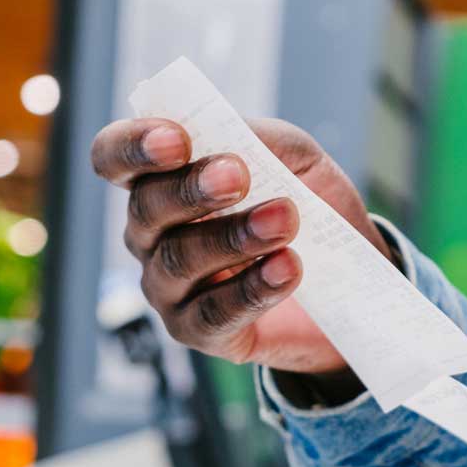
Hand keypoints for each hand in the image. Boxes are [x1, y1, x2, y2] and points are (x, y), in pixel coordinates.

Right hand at [91, 117, 391, 374]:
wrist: (351, 280)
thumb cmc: (308, 208)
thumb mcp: (294, 159)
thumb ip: (260, 139)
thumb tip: (229, 133)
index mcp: (160, 181)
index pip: (115, 158)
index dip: (133, 146)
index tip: (177, 139)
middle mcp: (151, 235)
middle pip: (146, 209)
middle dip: (191, 190)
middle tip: (238, 176)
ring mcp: (169, 289)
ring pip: (180, 261)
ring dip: (234, 238)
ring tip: (284, 221)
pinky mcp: (199, 332)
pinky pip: (214, 313)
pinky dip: (252, 289)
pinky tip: (287, 268)